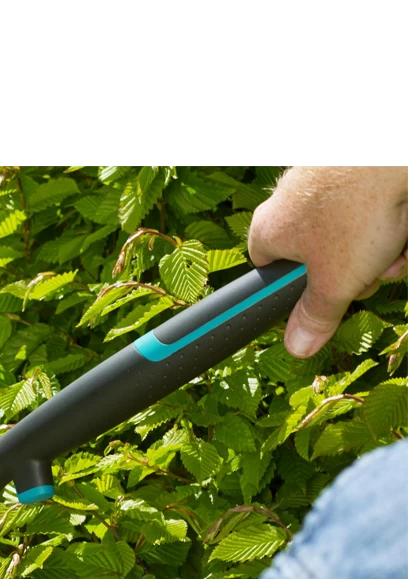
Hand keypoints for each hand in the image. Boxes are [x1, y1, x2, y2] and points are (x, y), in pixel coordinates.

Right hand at [248, 167, 407, 357]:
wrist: (394, 146)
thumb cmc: (356, 209)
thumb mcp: (336, 282)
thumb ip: (315, 317)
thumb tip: (297, 347)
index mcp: (269, 230)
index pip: (269, 272)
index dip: (299, 291)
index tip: (323, 299)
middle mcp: (288, 201)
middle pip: (320, 256)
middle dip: (353, 273)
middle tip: (370, 277)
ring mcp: (323, 178)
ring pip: (353, 234)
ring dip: (380, 252)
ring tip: (396, 248)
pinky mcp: (356, 165)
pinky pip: (372, 207)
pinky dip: (391, 220)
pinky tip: (402, 217)